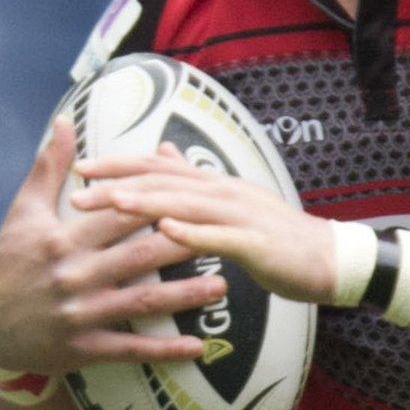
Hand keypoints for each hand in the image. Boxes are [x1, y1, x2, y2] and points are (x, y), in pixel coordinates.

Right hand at [0, 121, 228, 372]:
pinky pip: (131, 349)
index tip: (193, 194)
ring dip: (185, 295)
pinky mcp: (85, 348)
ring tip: (223, 285)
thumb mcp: (24, 213)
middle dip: (183, 244)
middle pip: (140, 256)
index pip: (118, 216)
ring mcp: (82, 315)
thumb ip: (48, 168)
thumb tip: (63, 122)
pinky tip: (198, 347)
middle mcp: (75, 276)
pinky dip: (165, 350)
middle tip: (223, 236)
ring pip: (143, 302)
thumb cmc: (8, 263)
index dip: (157, 204)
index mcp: (64, 240)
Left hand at [70, 151, 336, 304]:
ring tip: (111, 203)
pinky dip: (192, 232)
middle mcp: (223, 192)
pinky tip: (165, 232)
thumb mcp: (232, 203)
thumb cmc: (276, 237)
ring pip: (186, 203)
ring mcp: (241, 215)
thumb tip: (163, 150)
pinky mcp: (256, 243)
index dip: (118, 165)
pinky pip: (220, 237)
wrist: (330, 258)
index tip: (79, 170)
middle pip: (163, 182)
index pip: (158, 167)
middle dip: (118, 184)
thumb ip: (195, 180)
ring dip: (146, 202)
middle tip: (78, 191)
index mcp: (214, 184)